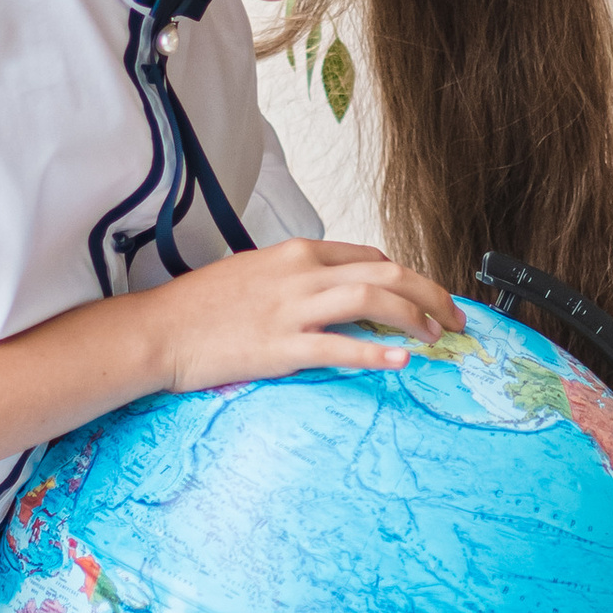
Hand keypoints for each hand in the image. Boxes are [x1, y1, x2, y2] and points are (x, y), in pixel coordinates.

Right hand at [146, 236, 465, 393]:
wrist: (157, 330)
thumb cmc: (199, 307)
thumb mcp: (252, 275)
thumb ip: (294, 280)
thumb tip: (326, 295)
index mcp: (295, 253)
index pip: (369, 255)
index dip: (407, 276)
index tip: (426, 296)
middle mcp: (301, 273)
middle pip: (386, 271)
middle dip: (430, 294)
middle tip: (455, 318)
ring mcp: (292, 308)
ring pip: (373, 299)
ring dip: (415, 317)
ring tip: (437, 338)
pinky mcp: (282, 346)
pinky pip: (340, 346)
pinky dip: (376, 351)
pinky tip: (400, 360)